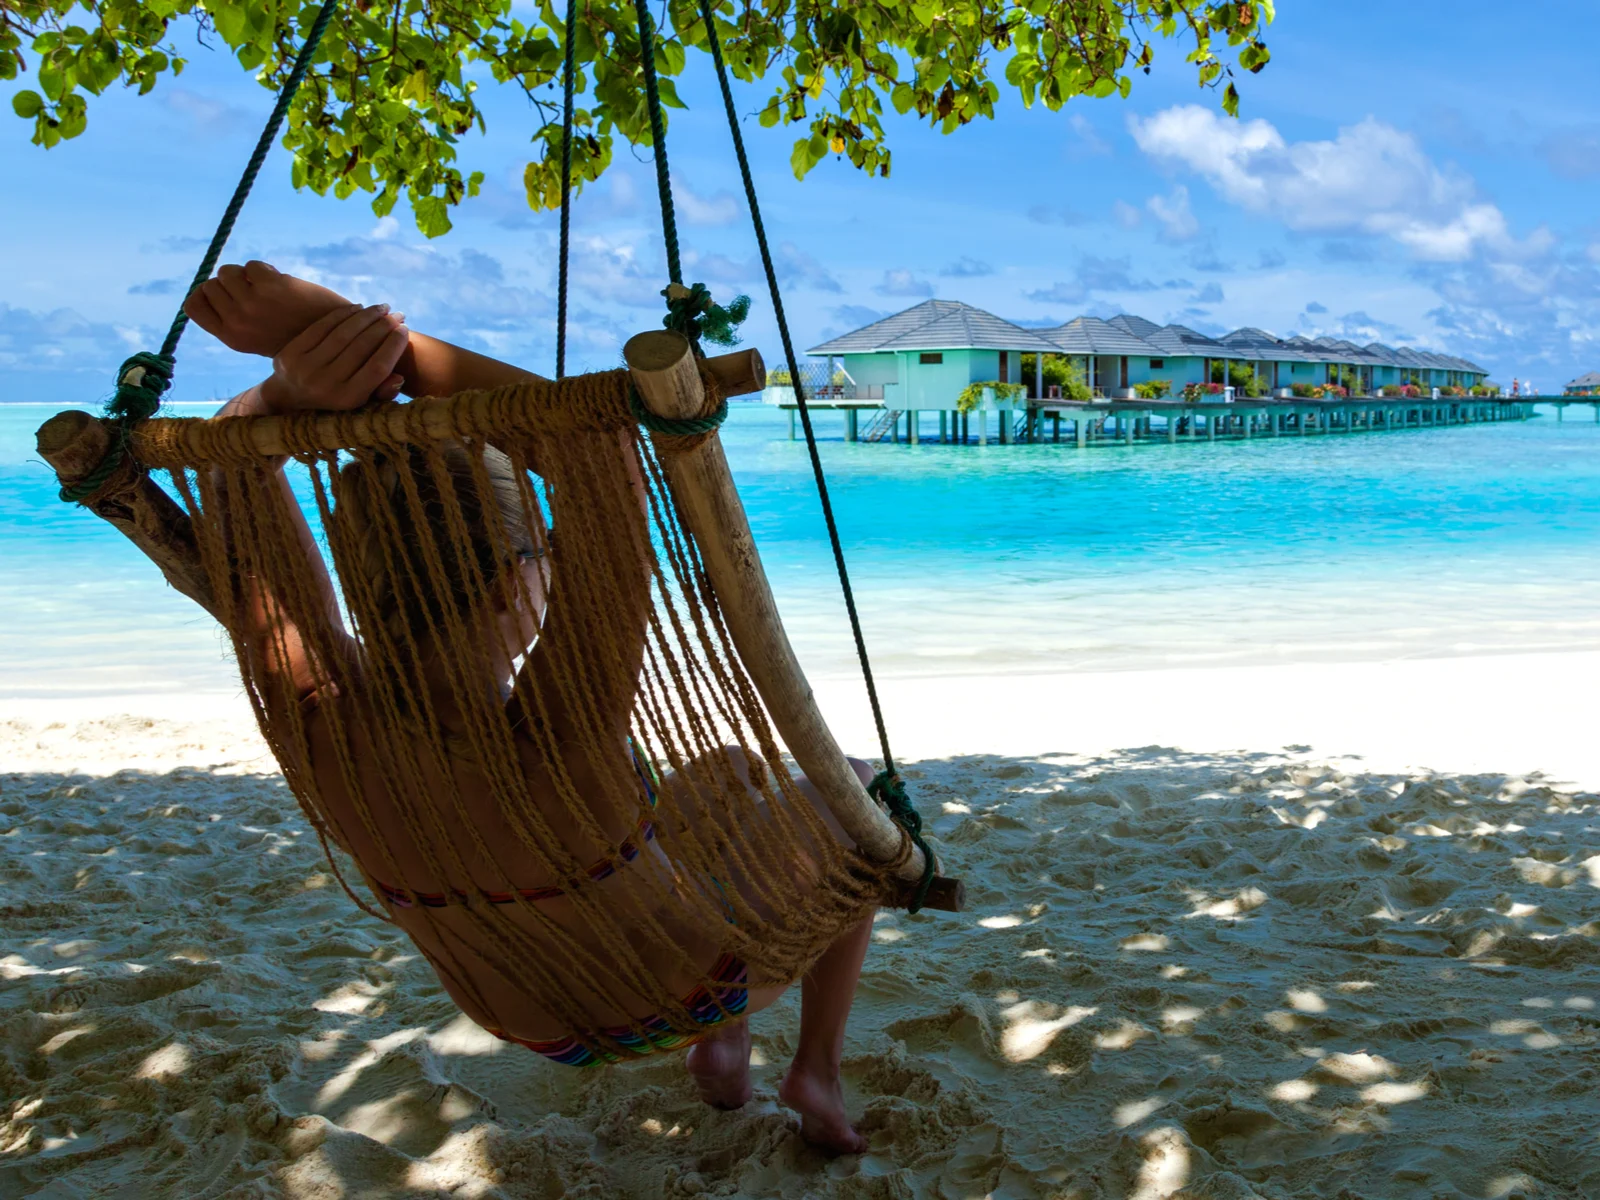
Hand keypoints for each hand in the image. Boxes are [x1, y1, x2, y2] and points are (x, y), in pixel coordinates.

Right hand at [184, 260, 352, 356]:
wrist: (335, 338)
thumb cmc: (295, 335)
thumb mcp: (257, 336)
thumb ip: (234, 318)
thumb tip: (212, 285)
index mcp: (231, 338)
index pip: (193, 305)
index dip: (206, 294)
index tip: (226, 296)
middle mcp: (237, 322)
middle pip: (211, 284)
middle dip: (230, 283)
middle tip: (255, 294)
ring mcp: (252, 305)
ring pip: (228, 272)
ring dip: (246, 274)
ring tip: (267, 288)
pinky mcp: (270, 288)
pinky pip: (251, 266)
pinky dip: (264, 270)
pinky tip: (281, 283)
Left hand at [260, 304, 409, 414]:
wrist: (288, 399)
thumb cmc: (335, 400)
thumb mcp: (361, 404)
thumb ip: (381, 392)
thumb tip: (400, 378)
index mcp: (347, 399)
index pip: (378, 367)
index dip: (394, 345)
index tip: (405, 330)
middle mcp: (325, 385)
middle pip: (362, 347)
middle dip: (384, 326)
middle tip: (398, 315)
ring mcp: (305, 367)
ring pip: (343, 334)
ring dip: (367, 316)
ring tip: (382, 308)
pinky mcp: (291, 353)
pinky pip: (322, 326)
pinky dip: (343, 314)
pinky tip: (359, 308)